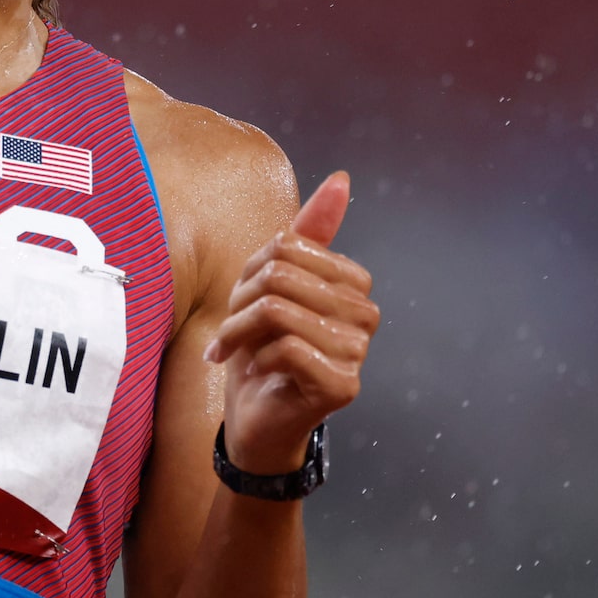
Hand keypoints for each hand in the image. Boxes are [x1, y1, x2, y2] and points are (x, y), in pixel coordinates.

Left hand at [205, 172, 378, 473]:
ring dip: (240, 332)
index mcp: (354, 283)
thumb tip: (341, 178)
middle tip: (231, 329)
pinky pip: (286, 348)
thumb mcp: (273, 286)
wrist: (256, 419)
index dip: (253, 270)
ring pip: (280, 311)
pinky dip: (256, 358)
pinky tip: (256, 371)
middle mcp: (366, 315)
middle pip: (282, 276)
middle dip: (241, 301)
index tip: (240, 301)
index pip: (290, 246)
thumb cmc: (263, 350)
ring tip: (232, 349)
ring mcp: (359, 352)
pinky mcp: (344, 385)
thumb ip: (307, 235)